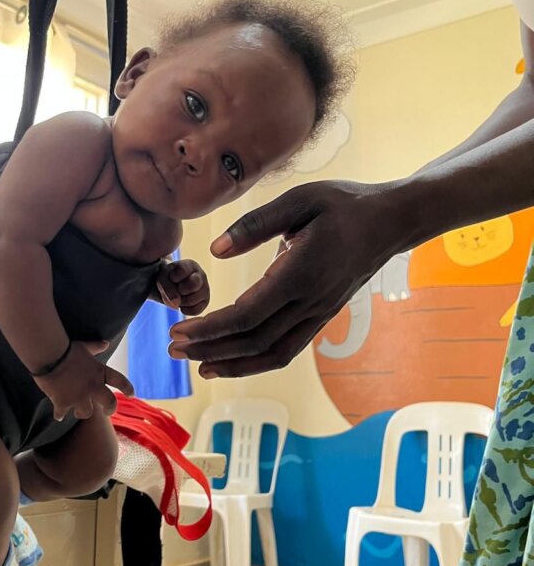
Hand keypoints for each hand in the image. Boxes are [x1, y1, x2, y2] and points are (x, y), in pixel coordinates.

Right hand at [34, 340, 133, 420]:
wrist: (50, 356)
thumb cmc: (67, 349)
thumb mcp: (84, 347)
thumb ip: (96, 347)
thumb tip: (106, 343)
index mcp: (99, 372)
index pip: (120, 381)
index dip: (127, 388)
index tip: (131, 394)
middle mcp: (93, 387)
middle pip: (110, 404)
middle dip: (110, 410)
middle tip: (107, 412)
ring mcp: (79, 397)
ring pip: (86, 413)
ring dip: (82, 413)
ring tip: (77, 412)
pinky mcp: (63, 403)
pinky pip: (62, 414)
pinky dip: (59, 415)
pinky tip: (58, 416)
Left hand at [156, 259, 209, 314]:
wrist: (171, 286)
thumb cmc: (168, 279)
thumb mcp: (162, 279)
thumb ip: (167, 288)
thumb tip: (176, 303)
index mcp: (190, 265)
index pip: (183, 271)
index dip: (174, 278)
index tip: (171, 277)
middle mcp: (201, 275)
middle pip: (193, 284)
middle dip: (180, 290)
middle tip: (177, 288)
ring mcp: (205, 289)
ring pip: (194, 300)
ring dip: (181, 302)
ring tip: (178, 296)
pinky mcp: (205, 301)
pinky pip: (196, 310)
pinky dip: (186, 310)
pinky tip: (182, 305)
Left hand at [168, 180, 404, 376]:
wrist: (392, 222)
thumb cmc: (344, 205)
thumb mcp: (300, 200)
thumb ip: (255, 224)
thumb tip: (216, 250)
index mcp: (301, 273)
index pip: (248, 314)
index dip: (211, 329)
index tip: (179, 331)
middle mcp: (310, 301)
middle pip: (254, 340)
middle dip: (211, 349)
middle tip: (172, 350)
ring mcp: (318, 314)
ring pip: (272, 353)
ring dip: (232, 363)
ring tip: (197, 365)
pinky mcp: (320, 317)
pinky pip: (286, 349)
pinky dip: (256, 362)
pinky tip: (232, 361)